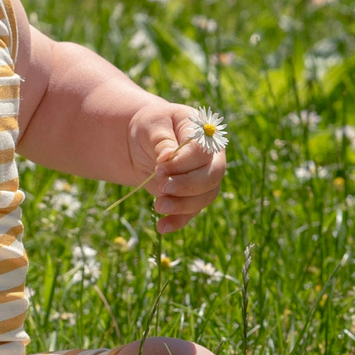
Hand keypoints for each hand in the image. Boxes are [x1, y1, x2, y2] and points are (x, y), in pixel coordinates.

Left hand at [127, 103, 226, 232]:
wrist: (142, 144)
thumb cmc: (150, 129)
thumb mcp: (153, 126)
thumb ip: (162, 141)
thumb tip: (166, 157)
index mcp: (204, 134)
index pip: (203, 152)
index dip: (183, 163)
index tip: (159, 167)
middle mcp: (211, 158)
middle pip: (212, 176)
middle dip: (187, 186)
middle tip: (162, 187)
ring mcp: (204, 178)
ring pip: (205, 197)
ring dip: (182, 206)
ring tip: (157, 207)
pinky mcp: (191, 196)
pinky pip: (191, 212)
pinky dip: (178, 221)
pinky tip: (161, 227)